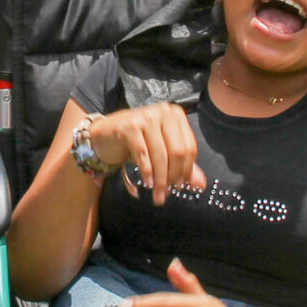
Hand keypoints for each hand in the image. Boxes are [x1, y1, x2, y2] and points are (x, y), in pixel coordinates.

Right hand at [87, 103, 206, 203]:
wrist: (104, 135)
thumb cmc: (137, 143)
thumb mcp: (162, 153)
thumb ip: (182, 166)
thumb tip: (202, 185)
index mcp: (175, 115)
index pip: (189, 147)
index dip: (186, 170)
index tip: (179, 187)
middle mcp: (163, 111)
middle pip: (177, 151)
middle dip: (173, 177)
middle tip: (167, 193)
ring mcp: (146, 116)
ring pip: (161, 155)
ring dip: (160, 180)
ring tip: (158, 195)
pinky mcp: (129, 126)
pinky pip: (143, 154)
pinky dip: (147, 172)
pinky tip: (147, 183)